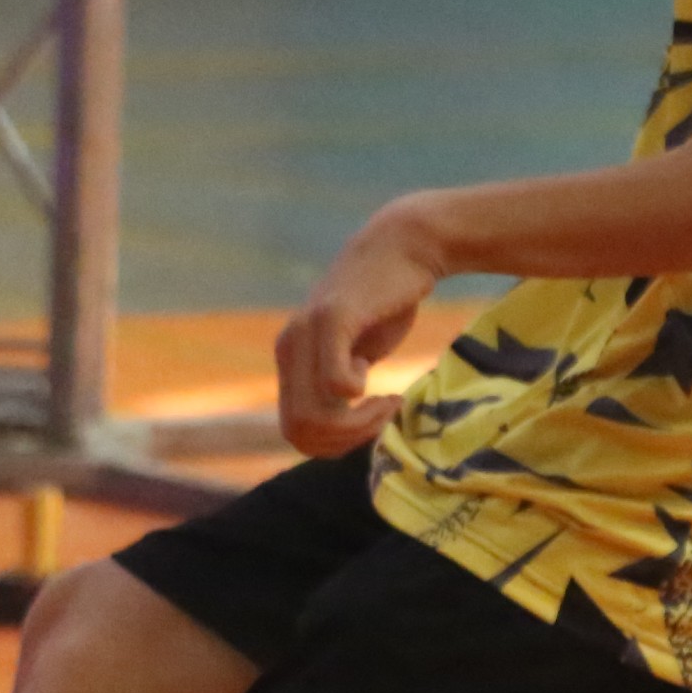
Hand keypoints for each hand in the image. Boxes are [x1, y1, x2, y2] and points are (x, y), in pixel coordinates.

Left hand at [276, 202, 445, 457]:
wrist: (404, 247)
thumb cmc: (385, 304)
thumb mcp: (355, 354)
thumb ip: (336, 386)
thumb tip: (335, 432)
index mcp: (289, 359)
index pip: (294, 431)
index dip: (332, 445)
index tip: (369, 425)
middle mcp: (288, 346)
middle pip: (300, 432)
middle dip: (345, 440)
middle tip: (382, 417)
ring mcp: (306, 332)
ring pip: (314, 417)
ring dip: (358, 425)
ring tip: (388, 404)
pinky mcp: (334, 318)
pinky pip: (336, 384)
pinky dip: (360, 398)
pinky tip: (384, 384)